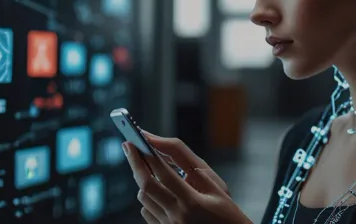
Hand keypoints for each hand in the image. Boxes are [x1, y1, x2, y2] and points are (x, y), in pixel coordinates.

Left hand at [123, 132, 251, 223]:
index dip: (148, 154)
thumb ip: (194, 169)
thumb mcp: (217, 188)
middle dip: (135, 163)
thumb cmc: (227, 214)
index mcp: (192, 201)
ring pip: (144, 199)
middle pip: (146, 185)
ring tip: (145, 166)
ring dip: (141, 180)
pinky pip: (147, 213)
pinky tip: (156, 190)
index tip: (138, 140)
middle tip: (128, 147)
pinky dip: (147, 198)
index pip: (163, 173)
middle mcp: (177, 215)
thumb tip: (168, 152)